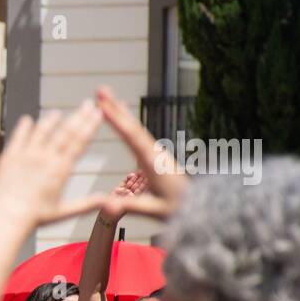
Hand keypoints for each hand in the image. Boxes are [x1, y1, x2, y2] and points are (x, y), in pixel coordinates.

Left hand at [0, 100, 102, 226]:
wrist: (5, 217)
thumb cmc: (34, 217)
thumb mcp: (64, 212)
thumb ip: (87, 203)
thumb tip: (111, 201)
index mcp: (60, 169)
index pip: (79, 141)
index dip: (90, 125)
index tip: (98, 113)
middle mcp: (45, 158)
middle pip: (65, 132)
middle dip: (78, 116)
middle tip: (87, 104)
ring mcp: (26, 155)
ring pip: (41, 131)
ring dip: (50, 121)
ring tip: (57, 113)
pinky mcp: (9, 156)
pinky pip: (18, 136)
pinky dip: (24, 127)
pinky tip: (27, 120)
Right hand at [93, 86, 185, 218]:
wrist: (199, 207)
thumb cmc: (177, 209)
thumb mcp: (154, 211)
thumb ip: (132, 207)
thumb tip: (107, 207)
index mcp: (153, 162)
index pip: (131, 137)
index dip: (116, 120)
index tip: (102, 105)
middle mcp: (154, 153)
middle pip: (132, 125)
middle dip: (115, 107)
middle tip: (100, 89)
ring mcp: (155, 152)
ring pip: (134, 127)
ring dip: (119, 111)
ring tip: (106, 96)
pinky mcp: (155, 156)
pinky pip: (137, 134)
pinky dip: (126, 122)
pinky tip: (123, 117)